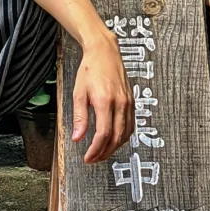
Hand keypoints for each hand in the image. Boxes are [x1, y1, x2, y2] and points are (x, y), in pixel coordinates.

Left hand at [71, 28, 132, 163]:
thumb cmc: (90, 69)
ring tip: (102, 152)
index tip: (88, 157)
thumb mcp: (79, 93)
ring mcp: (128, 102)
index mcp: (105, 101)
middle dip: (105, 152)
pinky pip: (130, 125)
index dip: (96, 149)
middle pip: (116, 137)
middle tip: (93, 159)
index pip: (104, 133)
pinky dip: (123, 136)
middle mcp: (120, 103)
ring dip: (114, 147)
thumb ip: (79, 117)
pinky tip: (114, 140)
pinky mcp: (131, 101)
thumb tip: (77, 138)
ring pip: (126, 133)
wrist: (105, 52)